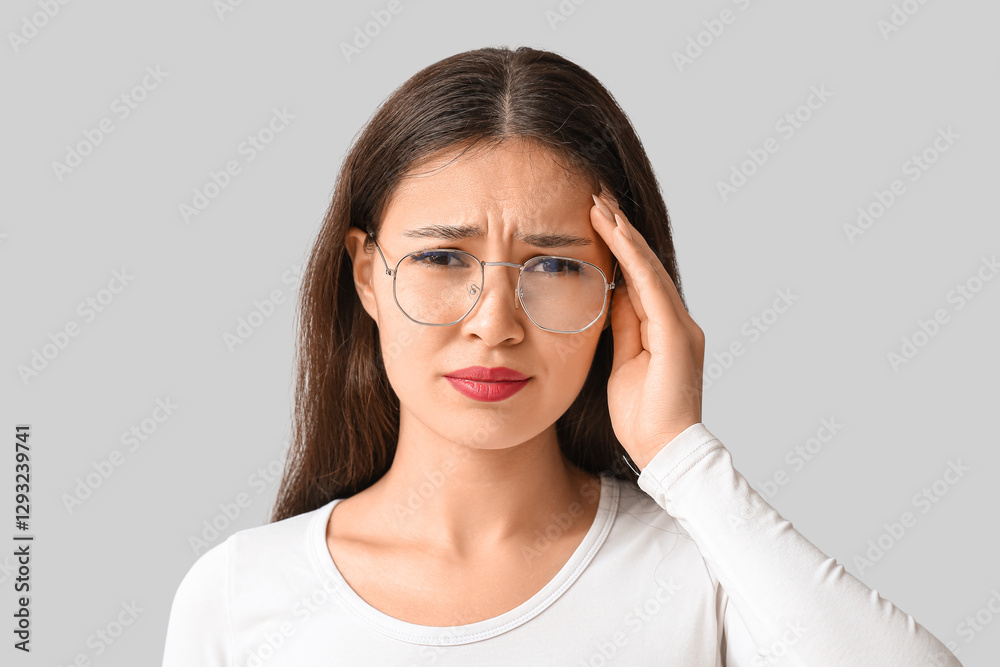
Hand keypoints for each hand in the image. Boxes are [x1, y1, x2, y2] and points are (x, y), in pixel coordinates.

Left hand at [590, 193, 705, 470]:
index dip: (616, 247)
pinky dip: (631, 257)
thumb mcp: (621, 364)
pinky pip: (650, 286)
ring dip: (623, 234)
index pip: (637, 277)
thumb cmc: (641, 417)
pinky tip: (614, 232)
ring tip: (600, 204)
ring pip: (648, 267)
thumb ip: (621, 329)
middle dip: (620, 229)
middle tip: (596, 196)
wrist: (664, 451)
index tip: (594, 218)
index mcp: (664, 329)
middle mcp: (677, 321)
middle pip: (644, 264)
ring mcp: (680, 326)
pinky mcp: (676, 335)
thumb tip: (608, 297)